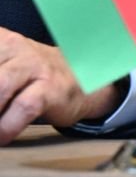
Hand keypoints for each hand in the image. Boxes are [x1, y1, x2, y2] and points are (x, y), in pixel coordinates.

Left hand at [0, 29, 120, 143]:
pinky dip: (6, 127)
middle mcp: (16, 48)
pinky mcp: (52, 89)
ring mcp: (35, 67)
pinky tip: (3, 136)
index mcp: (2, 40)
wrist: (87, 74)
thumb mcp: (4, 64)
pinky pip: (24, 108)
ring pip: (0, 87)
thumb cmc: (34, 73)